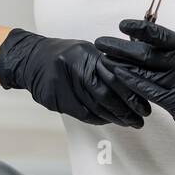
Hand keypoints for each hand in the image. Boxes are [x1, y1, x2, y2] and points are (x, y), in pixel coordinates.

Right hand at [0, 28, 150, 127]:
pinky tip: (108, 120)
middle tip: (140, 119)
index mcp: (86, 54)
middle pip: (105, 93)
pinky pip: (81, 112)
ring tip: (128, 122)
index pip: (115, 76)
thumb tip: (132, 80)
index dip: (131, 93)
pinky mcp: (55, 97)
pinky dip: (98, 118)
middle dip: (126, 109)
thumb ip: (105, 64)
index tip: (144, 105)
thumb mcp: (85, 52)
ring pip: (94, 106)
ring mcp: (63, 83)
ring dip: (113, 117)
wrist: (31, 60)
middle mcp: (74, 67)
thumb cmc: (63, 56)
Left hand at [94, 19, 174, 156]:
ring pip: (146, 72)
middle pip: (148, 53)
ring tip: (103, 58)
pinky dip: (132, 83)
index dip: (140, 28)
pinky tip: (117, 76)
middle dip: (121, 47)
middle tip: (101, 42)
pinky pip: (150, 91)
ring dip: (121, 65)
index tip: (121, 25)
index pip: (162, 35)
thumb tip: (134, 37)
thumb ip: (165, 51)